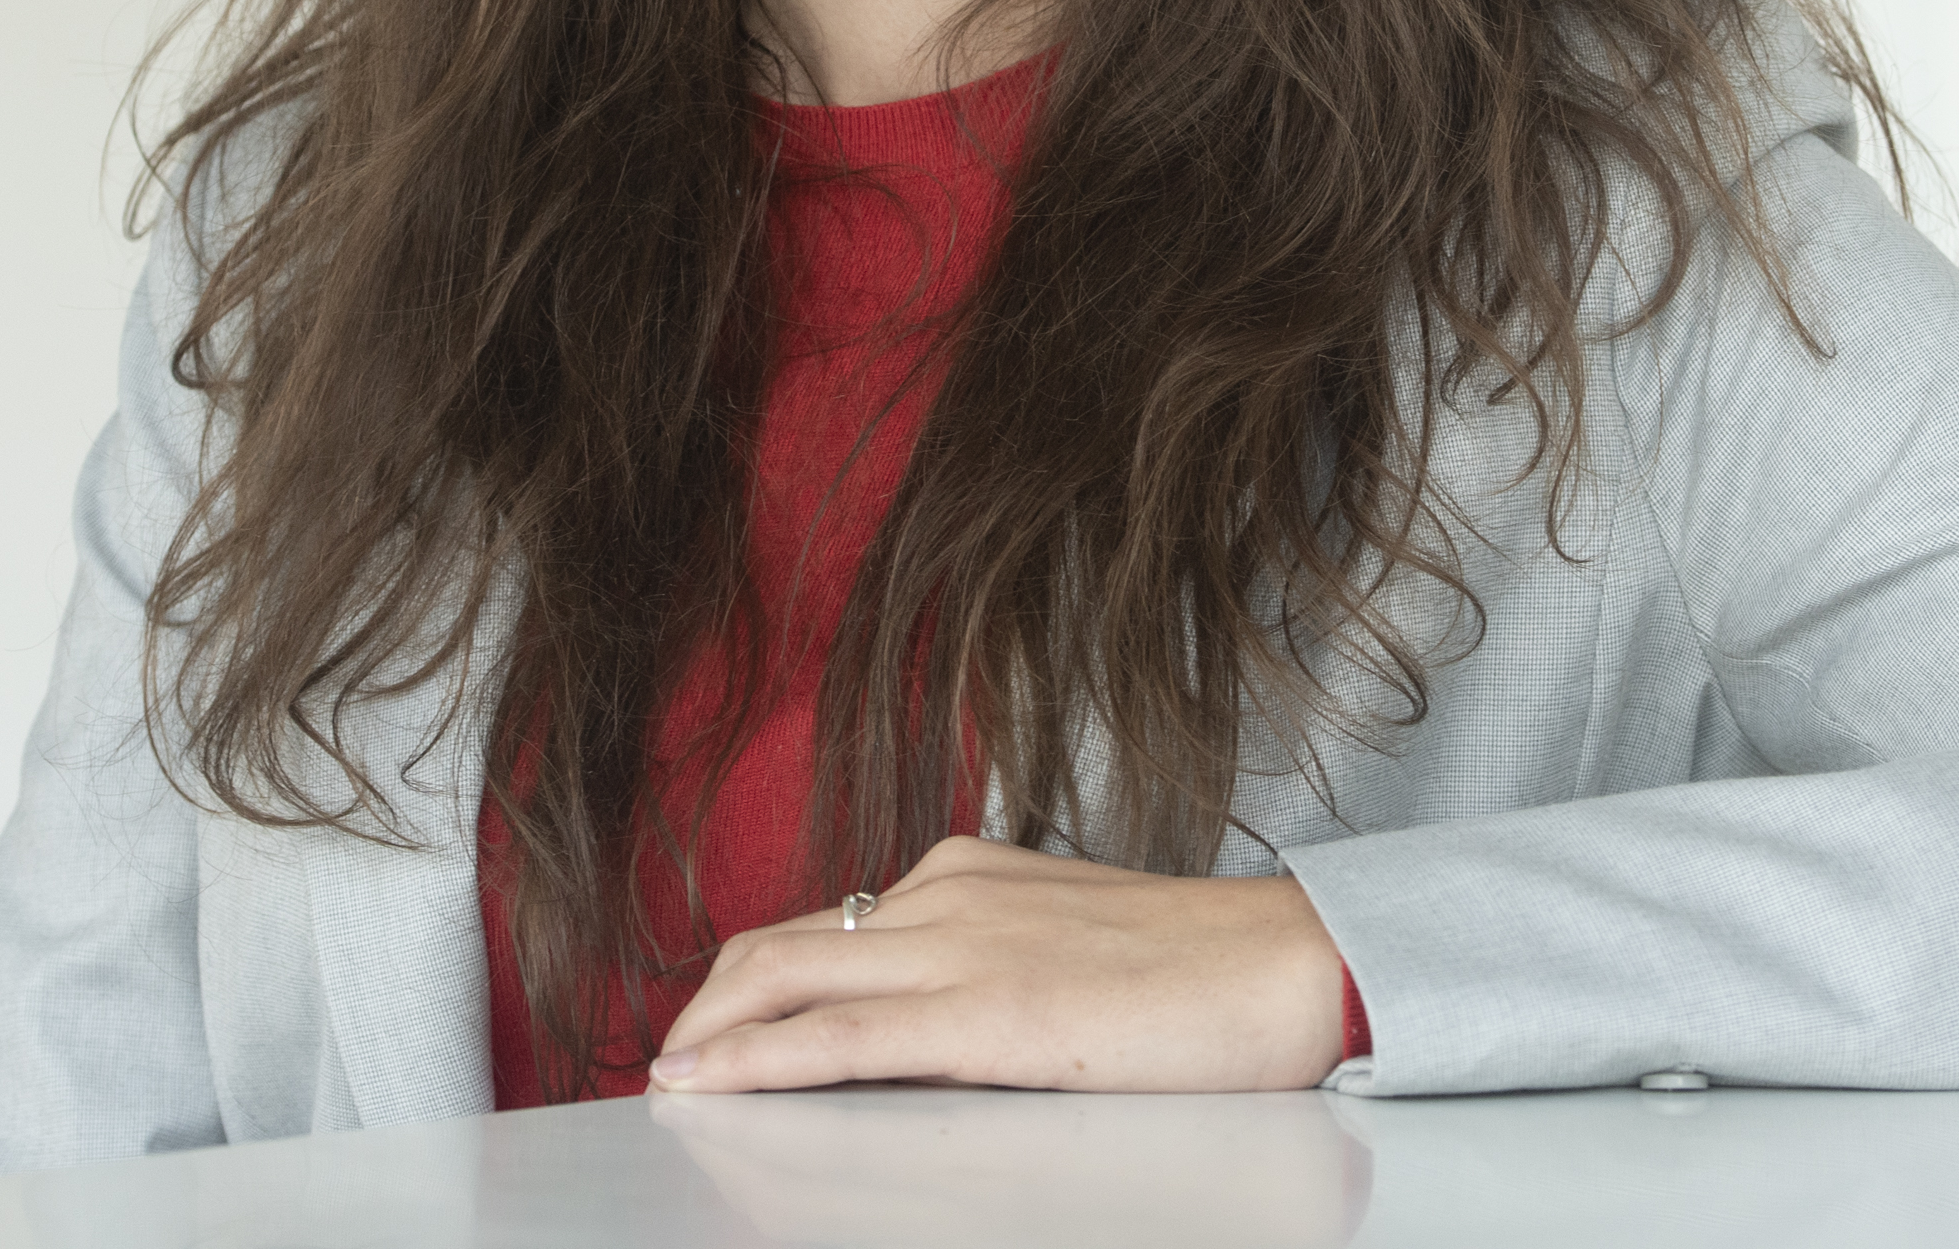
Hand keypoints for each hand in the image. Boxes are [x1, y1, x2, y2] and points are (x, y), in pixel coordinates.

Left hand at [647, 835, 1349, 1094]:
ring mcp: (959, 945)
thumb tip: (930, 1016)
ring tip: (667, 1083)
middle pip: (778, 944)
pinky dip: (754, 1061)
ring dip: (710, 1035)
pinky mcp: (984, 1012)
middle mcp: (945, 892)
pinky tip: (708, 1086)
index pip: (825, 926)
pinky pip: (835, 1035)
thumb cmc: (1202, 972)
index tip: (714, 1028)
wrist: (1291, 967)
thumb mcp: (1068, 947)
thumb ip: (990, 964)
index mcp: (966, 874)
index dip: (752, 985)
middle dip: (706, 1009)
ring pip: (784, 979)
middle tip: (668, 1063)